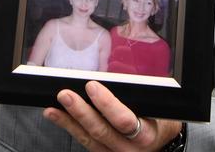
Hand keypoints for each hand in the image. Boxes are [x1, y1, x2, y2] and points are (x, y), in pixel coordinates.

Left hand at [44, 81, 180, 150]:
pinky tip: (56, 116)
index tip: (92, 86)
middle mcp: (129, 148)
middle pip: (102, 131)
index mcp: (146, 134)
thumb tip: (119, 70)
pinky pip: (84, 142)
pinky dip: (68, 127)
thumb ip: (141, 95)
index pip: (125, 121)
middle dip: (81, 112)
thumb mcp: (158, 108)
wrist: (161, 144)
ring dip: (69, 121)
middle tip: (66, 95)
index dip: (107, 105)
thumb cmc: (159, 121)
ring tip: (54, 107)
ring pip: (89, 139)